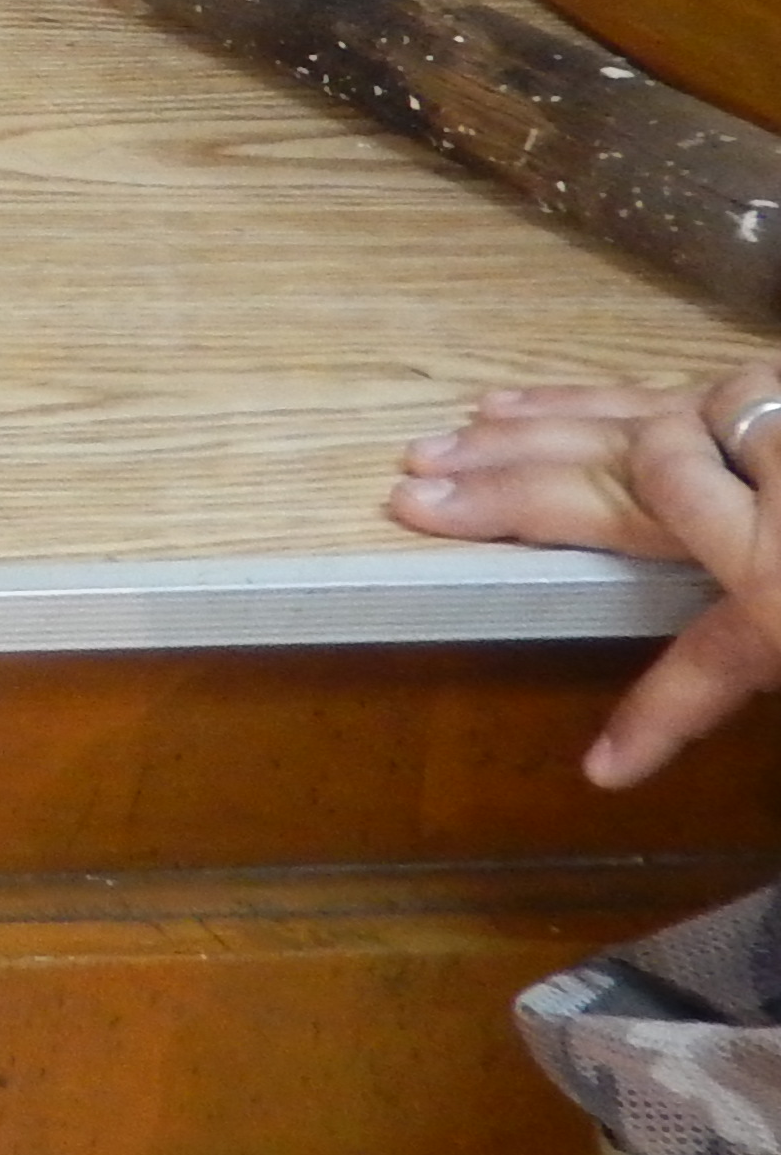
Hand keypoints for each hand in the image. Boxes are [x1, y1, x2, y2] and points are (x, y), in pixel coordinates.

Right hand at [393, 363, 780, 784]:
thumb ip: (750, 658)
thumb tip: (645, 749)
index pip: (709, 662)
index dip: (658, 718)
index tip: (607, 767)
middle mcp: (774, 507)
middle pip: (622, 498)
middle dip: (507, 500)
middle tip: (410, 496)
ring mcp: (774, 432)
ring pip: (629, 430)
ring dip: (523, 439)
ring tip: (436, 446)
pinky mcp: (771, 393)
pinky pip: (664, 388)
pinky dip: (578, 400)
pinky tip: (512, 402)